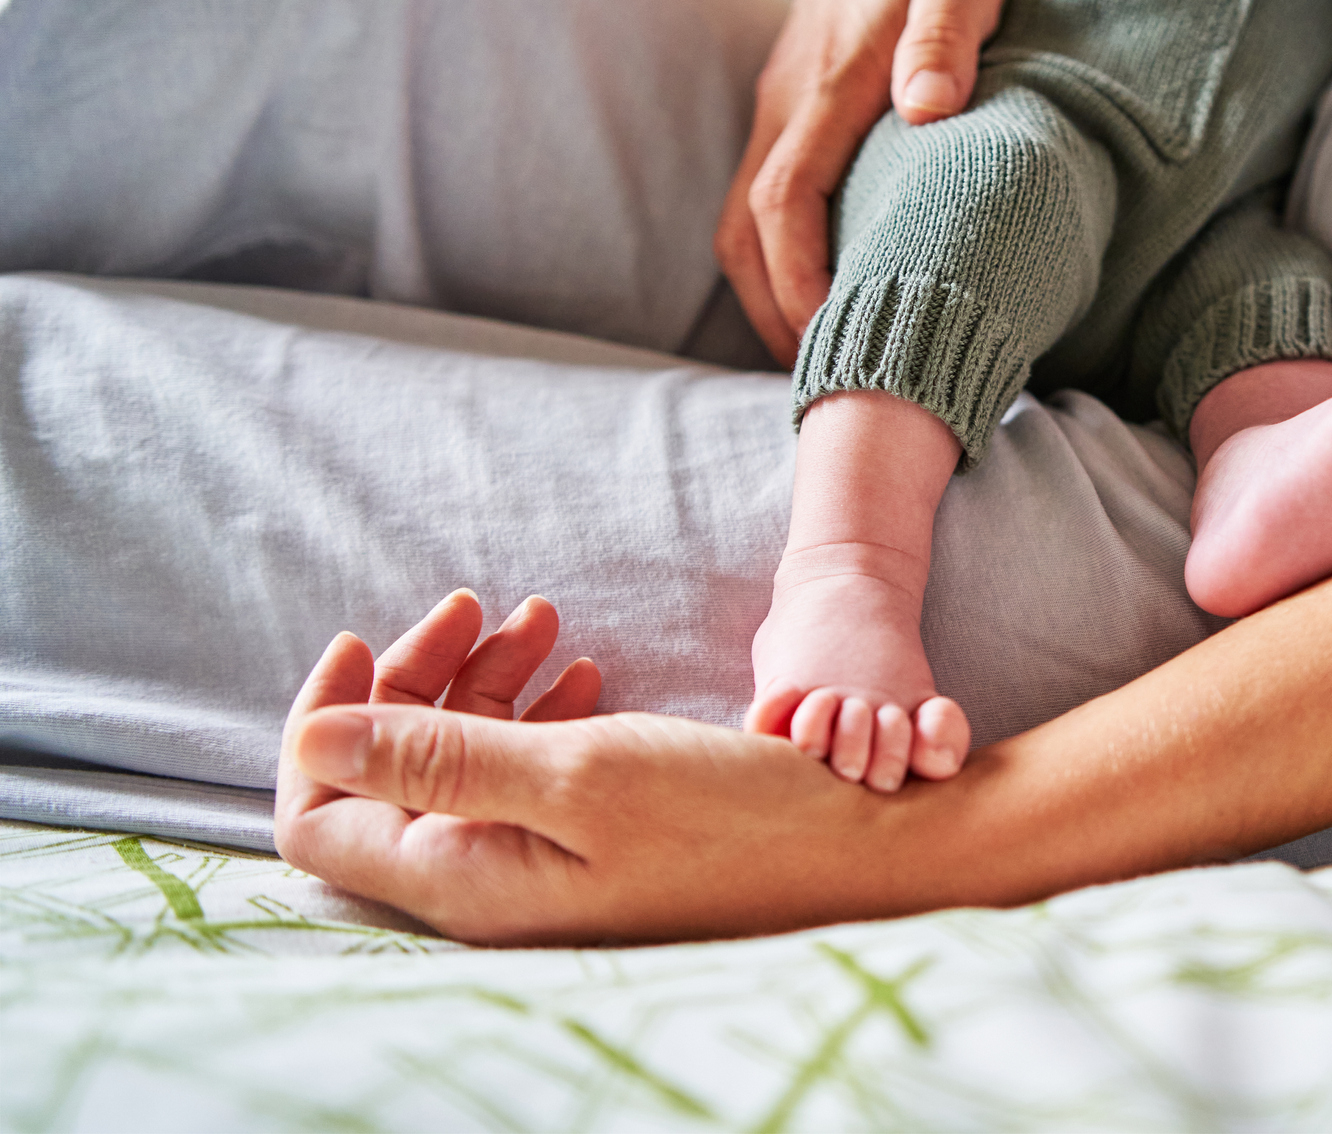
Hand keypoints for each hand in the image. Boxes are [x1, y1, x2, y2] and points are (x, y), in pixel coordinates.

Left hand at [273, 591, 911, 943]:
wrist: (863, 844)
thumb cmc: (732, 816)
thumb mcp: (581, 771)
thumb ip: (440, 758)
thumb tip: (312, 737)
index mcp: (466, 877)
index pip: (318, 815)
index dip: (322, 723)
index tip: (365, 637)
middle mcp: (491, 883)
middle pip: (389, 777)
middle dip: (416, 678)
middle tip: (477, 603)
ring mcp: (545, 867)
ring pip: (465, 765)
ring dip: (484, 683)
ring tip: (541, 620)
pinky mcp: (597, 845)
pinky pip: (529, 773)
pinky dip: (536, 710)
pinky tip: (582, 671)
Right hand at [715, 0, 1014, 363]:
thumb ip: (946, 37)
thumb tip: (925, 106)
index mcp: (825, 87)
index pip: (784, 202)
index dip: (797, 280)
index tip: (831, 340)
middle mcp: (787, 105)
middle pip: (745, 232)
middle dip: (774, 313)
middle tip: (827, 382)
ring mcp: (781, 111)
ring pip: (744, 222)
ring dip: (769, 294)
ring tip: (822, 358)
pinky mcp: (792, 116)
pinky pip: (764, 201)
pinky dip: (778, 260)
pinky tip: (823, 297)